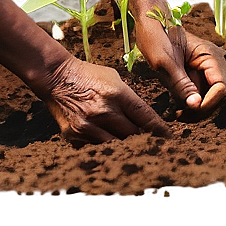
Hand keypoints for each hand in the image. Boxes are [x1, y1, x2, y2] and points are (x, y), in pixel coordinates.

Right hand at [41, 57, 169, 145]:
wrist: (56, 77)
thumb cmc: (89, 76)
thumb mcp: (114, 79)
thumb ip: (130, 101)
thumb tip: (147, 123)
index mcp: (117, 95)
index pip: (146, 119)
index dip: (161, 132)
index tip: (170, 140)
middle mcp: (103, 112)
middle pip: (134, 137)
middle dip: (144, 140)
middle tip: (152, 145)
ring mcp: (88, 127)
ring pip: (116, 147)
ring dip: (124, 147)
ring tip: (132, 148)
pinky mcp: (75, 136)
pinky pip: (96, 148)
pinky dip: (103, 147)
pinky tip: (105, 142)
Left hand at [136, 18, 225, 115]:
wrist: (147, 24)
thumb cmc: (155, 36)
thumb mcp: (164, 62)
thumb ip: (181, 84)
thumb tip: (196, 106)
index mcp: (210, 55)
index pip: (223, 87)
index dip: (210, 103)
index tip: (191, 109)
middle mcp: (213, 63)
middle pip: (219, 96)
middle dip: (202, 109)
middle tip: (181, 115)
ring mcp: (206, 70)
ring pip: (209, 98)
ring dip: (195, 109)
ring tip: (178, 113)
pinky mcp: (196, 75)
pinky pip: (199, 94)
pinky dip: (190, 104)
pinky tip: (177, 108)